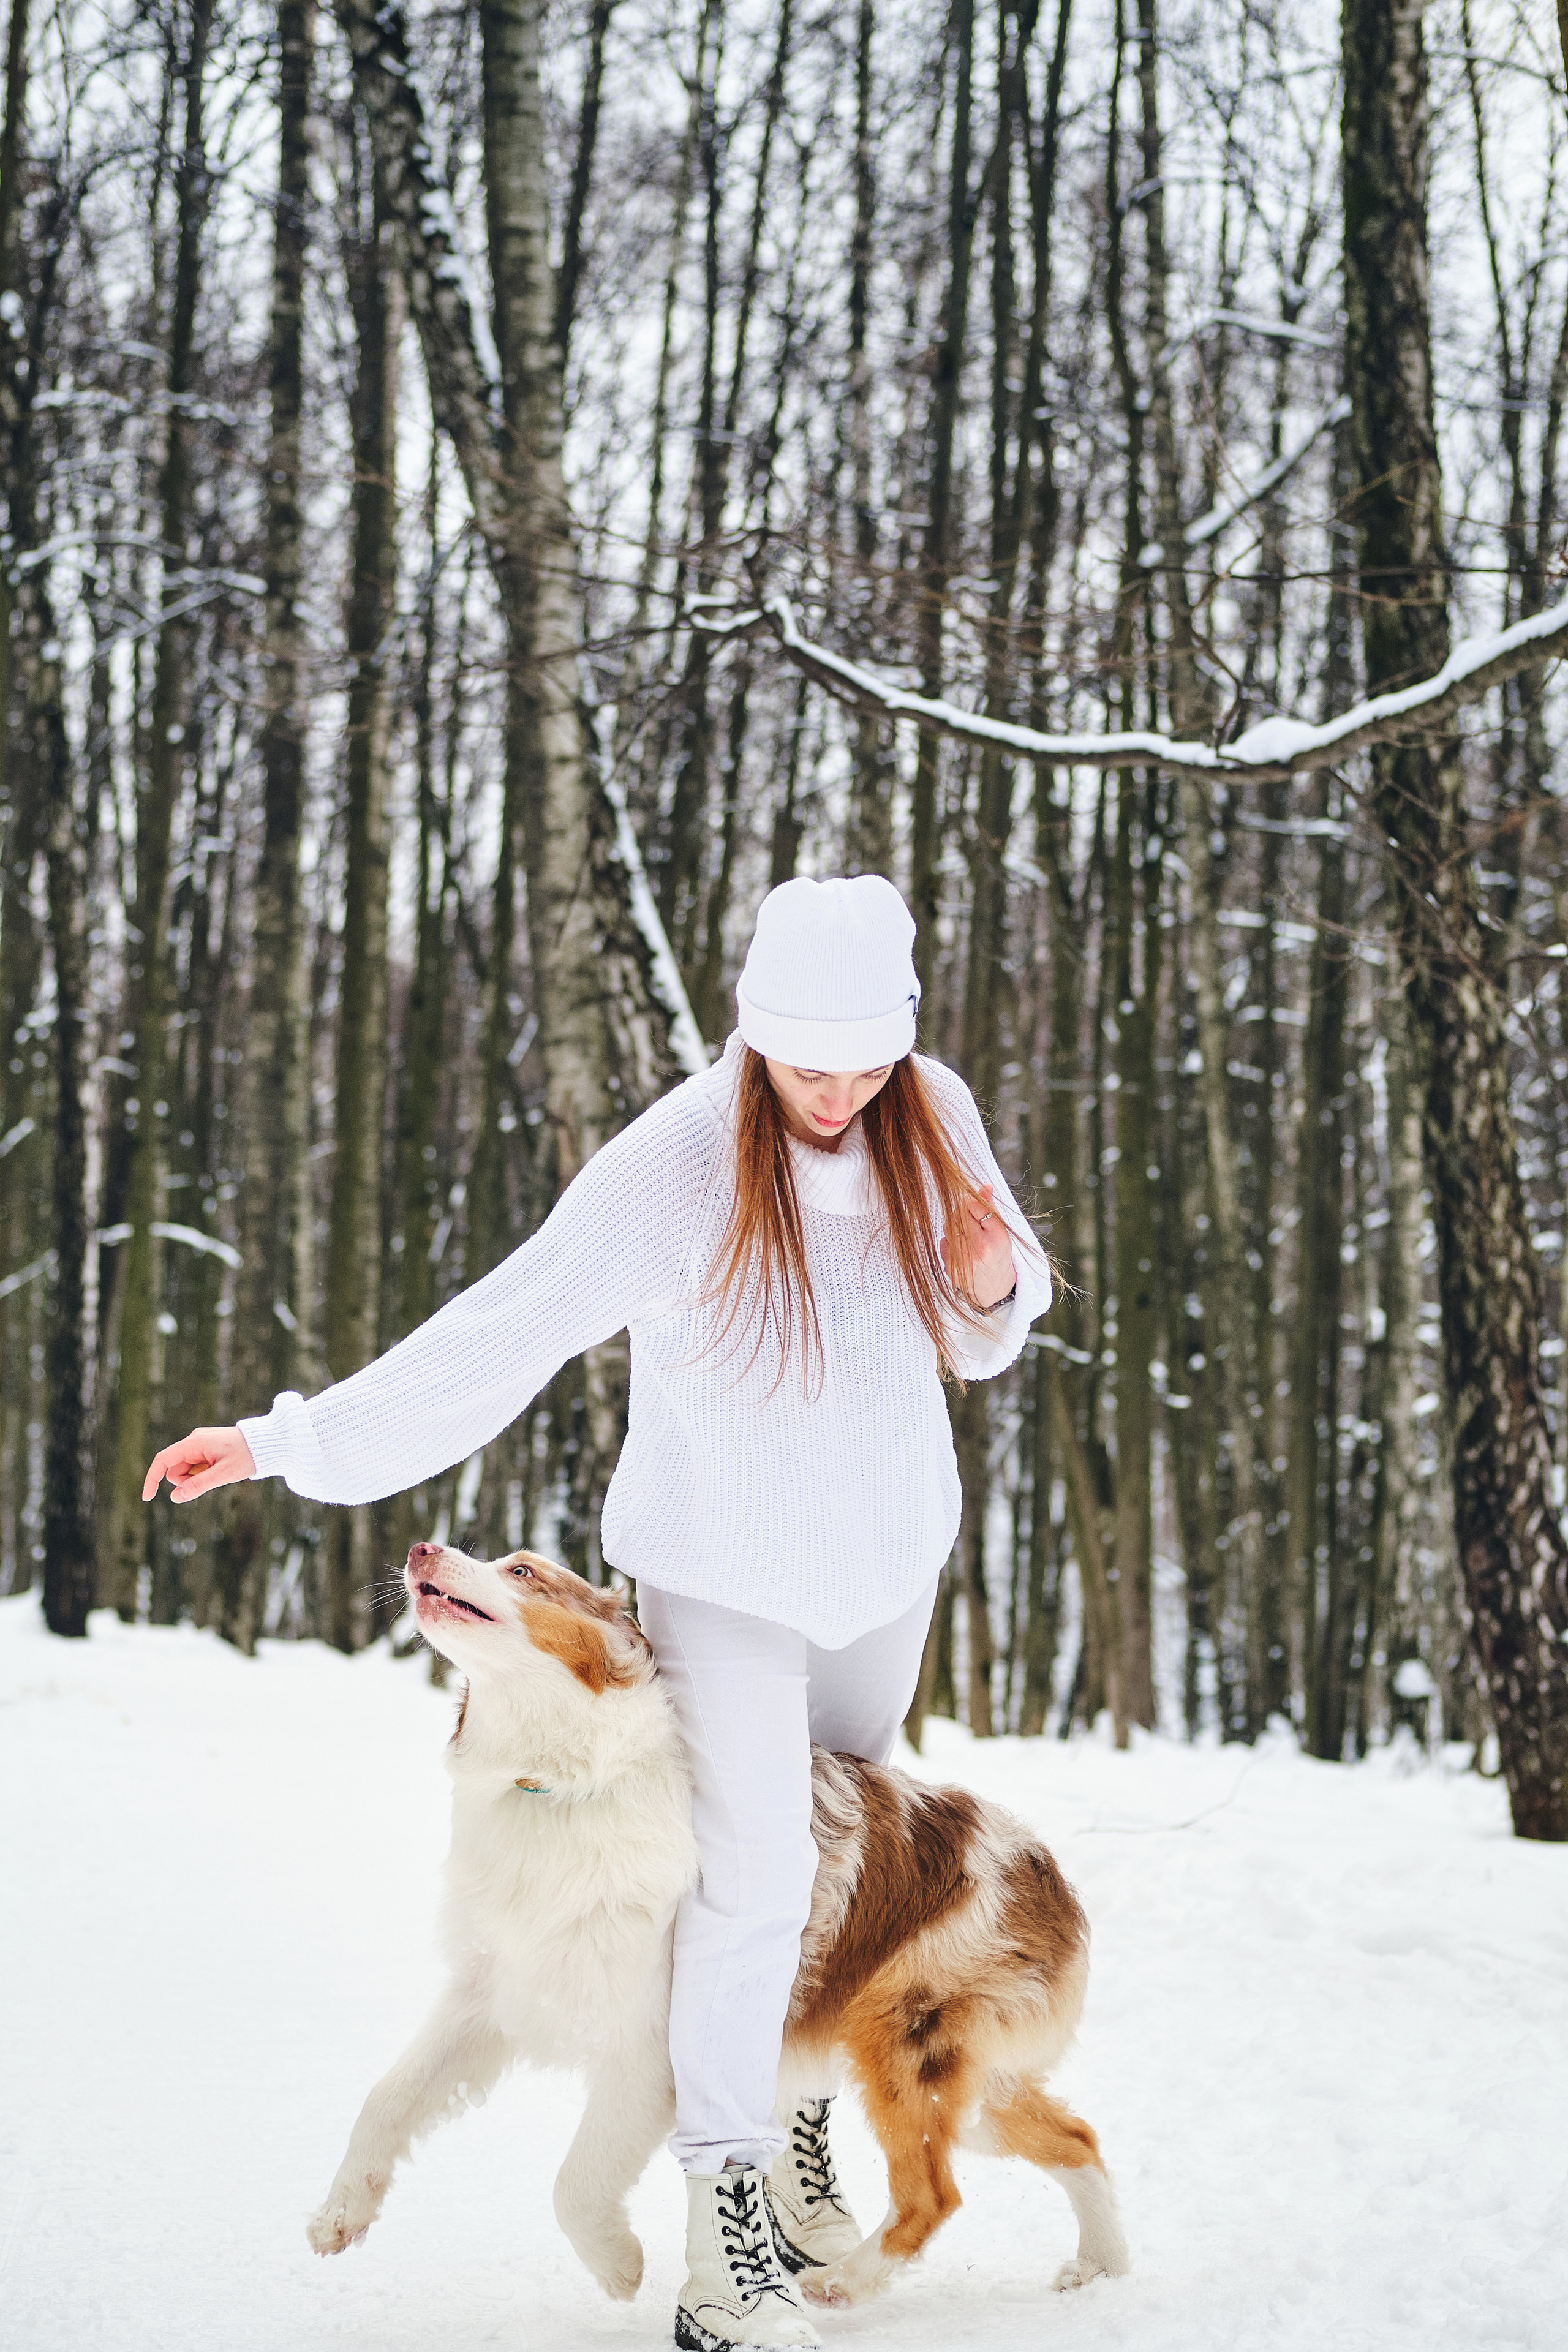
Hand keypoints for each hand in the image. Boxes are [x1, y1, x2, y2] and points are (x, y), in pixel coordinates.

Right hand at [142, 1425, 255, 1504]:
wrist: (268, 1442)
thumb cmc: (248, 1456)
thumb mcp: (224, 1474)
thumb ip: (198, 1485)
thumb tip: (174, 1497)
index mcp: (194, 1442)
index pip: (163, 1460)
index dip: (152, 1478)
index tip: (147, 1498)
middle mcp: (193, 1441)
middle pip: (175, 1469)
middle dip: (186, 1481)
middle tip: (212, 1478)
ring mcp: (200, 1444)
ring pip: (186, 1469)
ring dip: (197, 1477)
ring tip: (220, 1472)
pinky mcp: (206, 1448)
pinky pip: (197, 1466)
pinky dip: (204, 1473)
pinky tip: (220, 1469)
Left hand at [941, 1182, 1016, 1308]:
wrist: (995, 1289)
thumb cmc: (999, 1255)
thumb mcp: (1001, 1232)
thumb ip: (990, 1209)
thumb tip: (985, 1185)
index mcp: (994, 1239)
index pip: (973, 1207)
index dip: (971, 1203)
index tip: (974, 1207)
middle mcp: (978, 1251)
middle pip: (958, 1216)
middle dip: (963, 1214)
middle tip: (973, 1223)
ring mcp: (962, 1261)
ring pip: (948, 1227)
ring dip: (956, 1228)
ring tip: (970, 1239)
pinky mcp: (950, 1268)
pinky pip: (944, 1243)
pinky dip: (951, 1242)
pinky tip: (963, 1251)